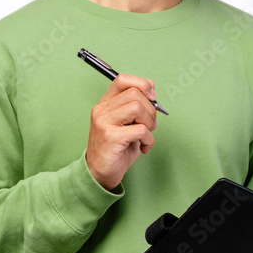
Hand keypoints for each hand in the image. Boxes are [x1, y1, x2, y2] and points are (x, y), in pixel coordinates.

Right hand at [85, 73, 157, 189]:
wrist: (100, 173)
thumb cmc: (116, 148)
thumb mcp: (128, 123)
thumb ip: (137, 104)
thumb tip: (151, 85)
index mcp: (106, 103)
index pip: (122, 79)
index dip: (142, 84)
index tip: (152, 97)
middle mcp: (102, 110)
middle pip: (134, 93)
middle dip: (150, 109)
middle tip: (150, 125)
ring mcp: (104, 122)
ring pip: (137, 108)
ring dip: (149, 123)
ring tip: (145, 135)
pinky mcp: (111, 137)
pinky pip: (140, 130)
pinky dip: (148, 140)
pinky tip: (143, 147)